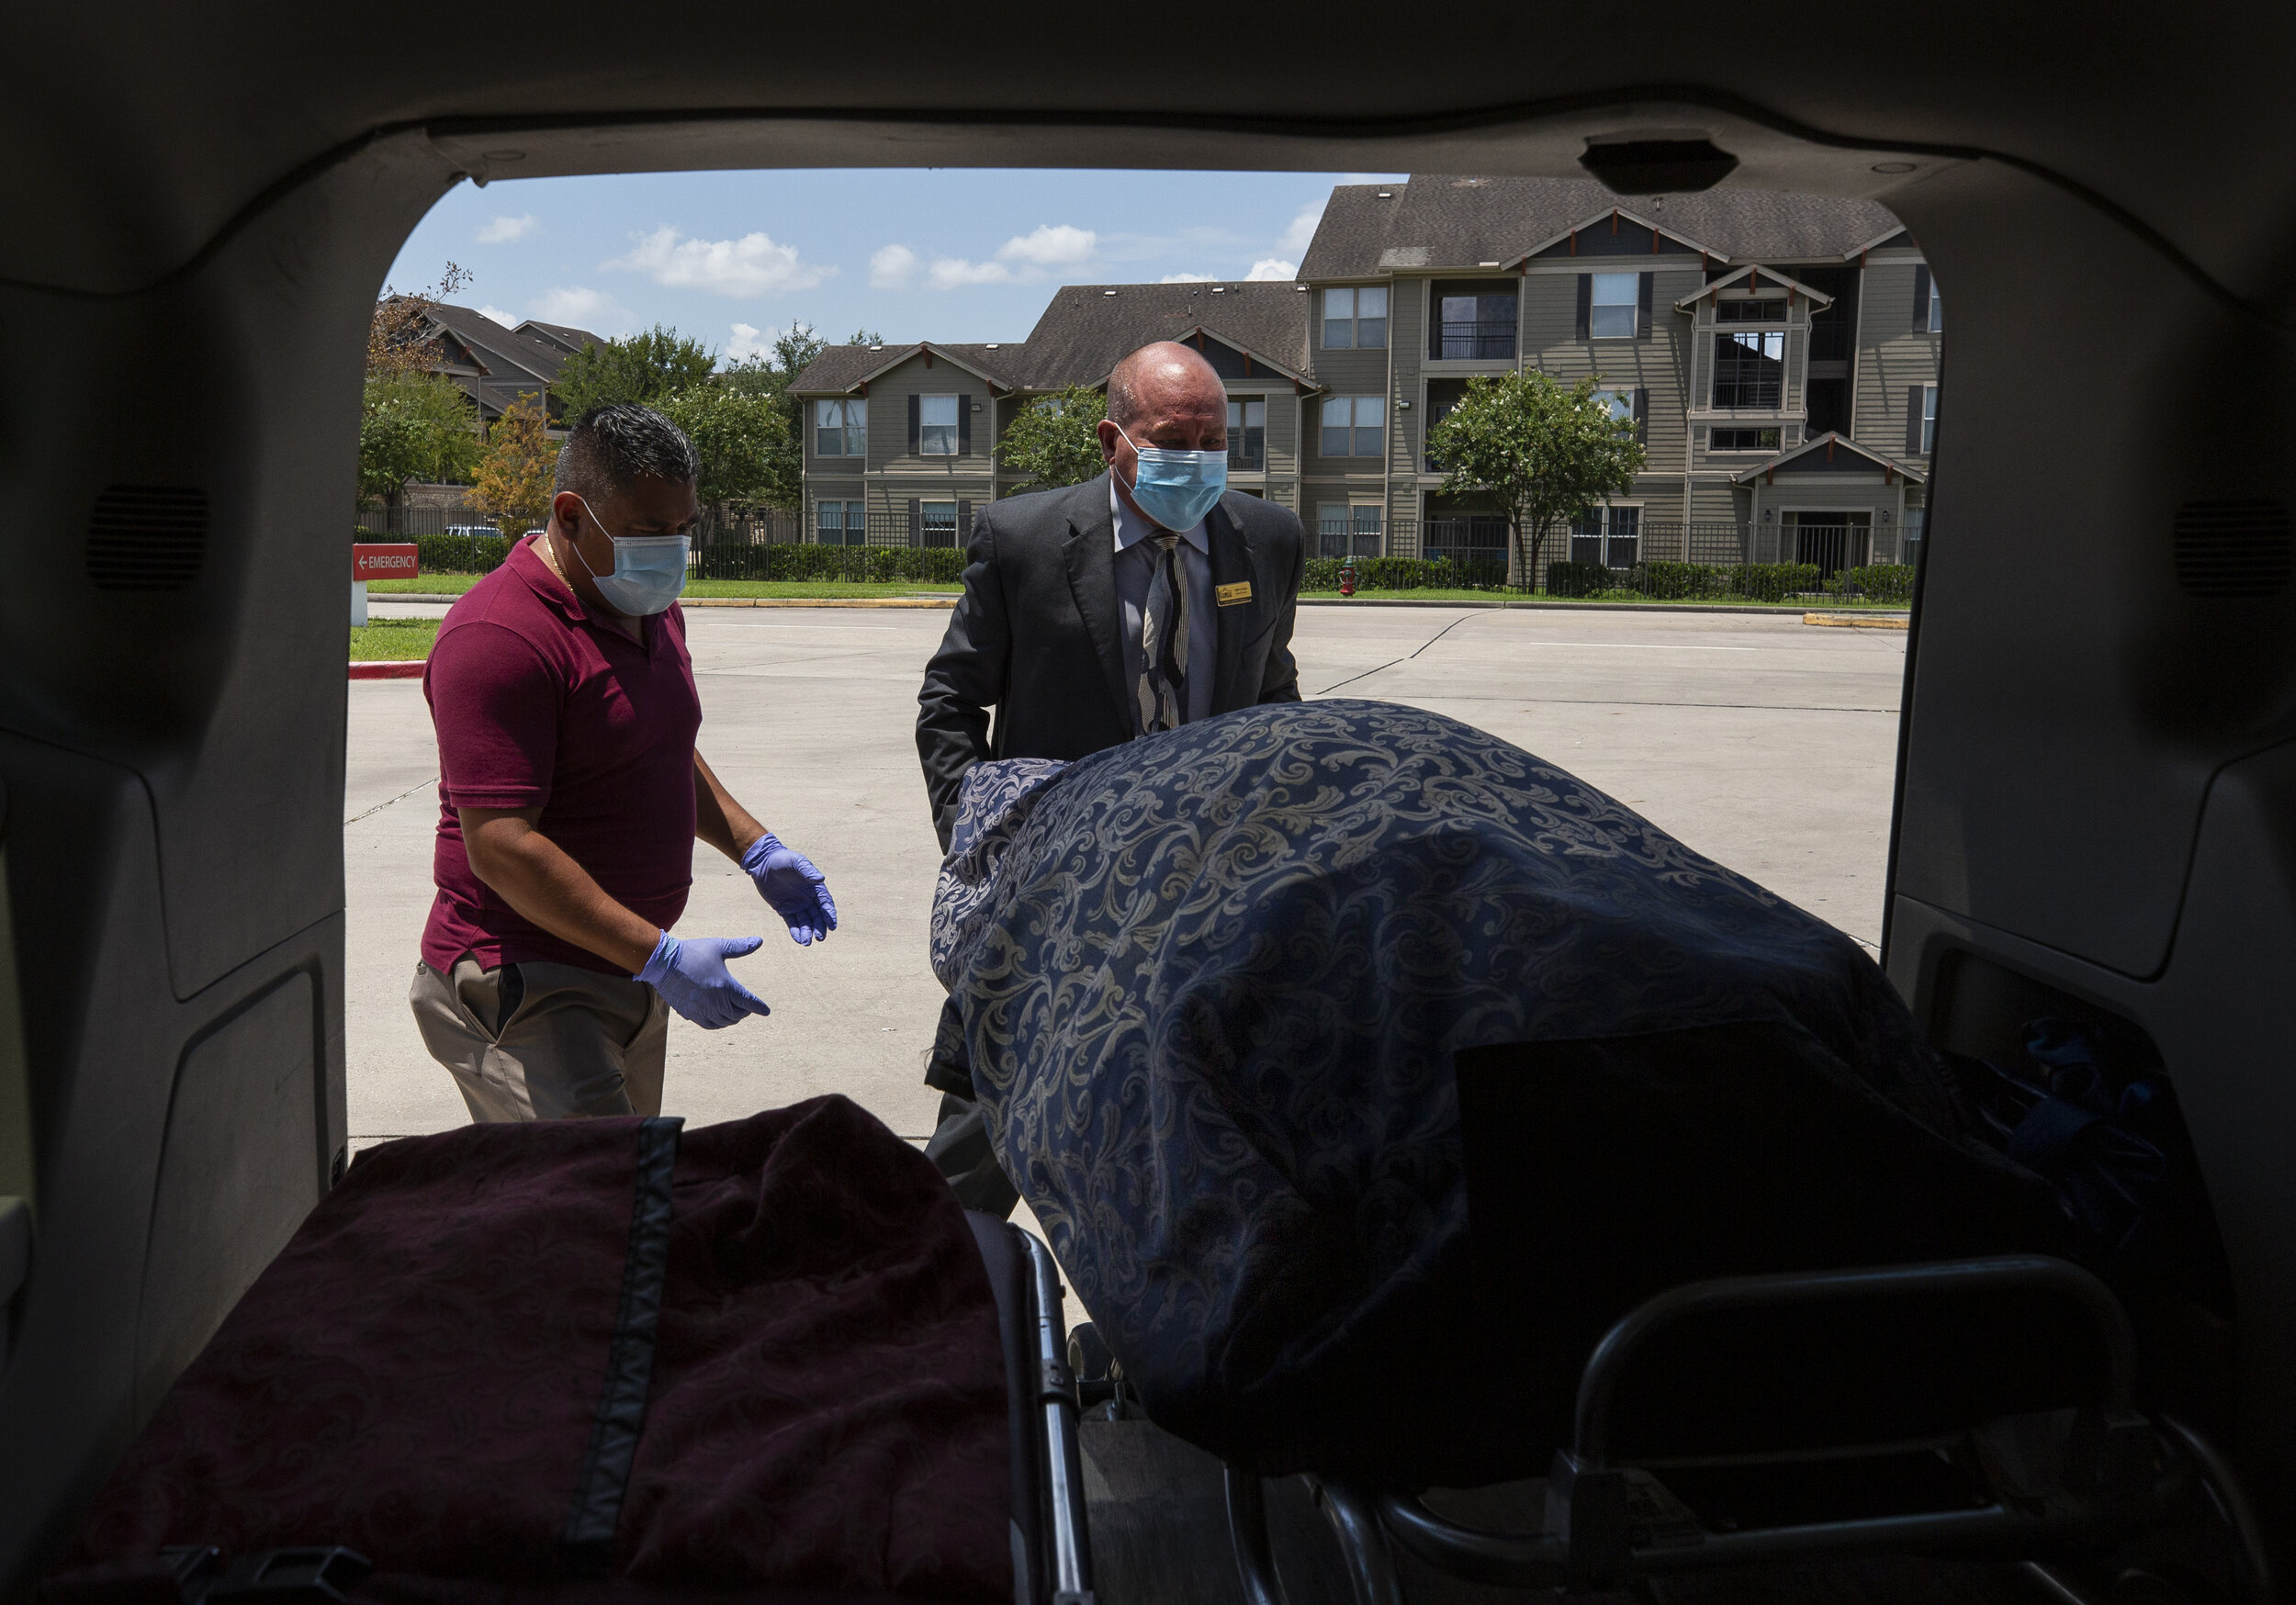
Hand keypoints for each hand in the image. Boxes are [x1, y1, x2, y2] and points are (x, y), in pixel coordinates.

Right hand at [634, 932, 770, 1028]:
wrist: (664, 963)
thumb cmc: (693, 952)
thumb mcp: (718, 946)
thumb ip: (740, 946)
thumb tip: (760, 941)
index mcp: (726, 986)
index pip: (749, 1002)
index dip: (759, 1007)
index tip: (766, 1011)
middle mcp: (716, 1002)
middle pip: (737, 1014)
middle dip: (745, 1011)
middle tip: (747, 1007)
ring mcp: (702, 1010)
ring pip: (724, 1022)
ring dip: (732, 1019)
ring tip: (735, 1013)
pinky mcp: (690, 1013)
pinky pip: (709, 1025)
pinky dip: (718, 1024)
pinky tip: (719, 1019)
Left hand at [741, 832, 837, 944]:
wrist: (763, 862)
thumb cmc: (783, 859)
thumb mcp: (796, 862)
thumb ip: (808, 871)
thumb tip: (821, 879)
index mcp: (815, 888)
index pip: (825, 904)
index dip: (830, 915)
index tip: (833, 926)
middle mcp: (808, 899)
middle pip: (817, 916)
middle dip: (819, 928)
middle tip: (820, 938)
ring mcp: (796, 905)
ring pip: (805, 922)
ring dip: (807, 932)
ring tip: (806, 942)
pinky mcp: (784, 909)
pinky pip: (792, 923)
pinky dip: (795, 931)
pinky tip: (798, 939)